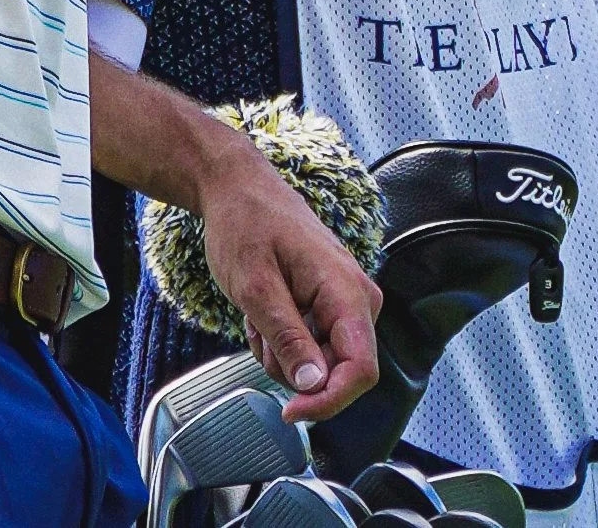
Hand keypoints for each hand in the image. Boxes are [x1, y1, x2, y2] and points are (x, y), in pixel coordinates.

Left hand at [199, 140, 381, 423]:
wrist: (237, 187)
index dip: (329, 401)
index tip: (289, 411)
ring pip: (321, 363)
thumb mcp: (254, 286)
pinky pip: (312, 345)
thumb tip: (315, 386)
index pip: (361, 369)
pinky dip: (281, 338)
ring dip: (281, 352)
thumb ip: (287, 337)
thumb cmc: (244, 224)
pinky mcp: (331, 304)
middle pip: (339, 371)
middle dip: (292, 367)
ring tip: (256, 313)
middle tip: (255, 332)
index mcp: (346, 290)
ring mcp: (345, 300)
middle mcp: (357, 297)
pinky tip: (263, 309)